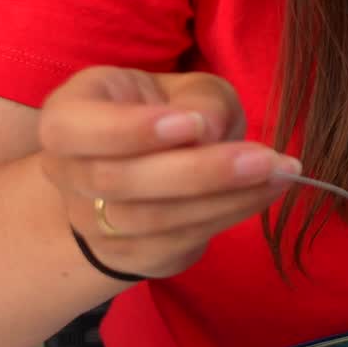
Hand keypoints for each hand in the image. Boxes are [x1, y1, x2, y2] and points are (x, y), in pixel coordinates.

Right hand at [38, 67, 300, 278]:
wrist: (151, 169)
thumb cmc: (169, 113)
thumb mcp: (187, 90)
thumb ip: (200, 101)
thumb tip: (207, 129)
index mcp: (67, 117)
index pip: (72, 129)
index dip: (129, 130)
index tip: (193, 123)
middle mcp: (67, 174)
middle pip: (116, 182)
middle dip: (197, 171)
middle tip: (262, 157)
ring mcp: (93, 223)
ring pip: (152, 220)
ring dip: (224, 198)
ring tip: (279, 172)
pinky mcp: (131, 256)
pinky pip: (179, 242)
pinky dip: (230, 215)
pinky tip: (266, 190)